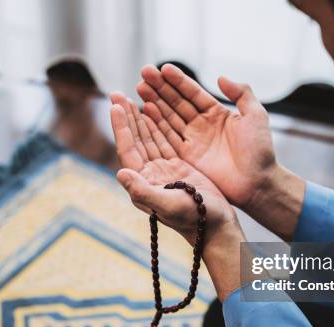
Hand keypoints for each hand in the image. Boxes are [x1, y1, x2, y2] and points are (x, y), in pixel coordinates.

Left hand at [109, 93, 238, 244]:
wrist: (217, 227)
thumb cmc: (195, 219)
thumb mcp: (169, 205)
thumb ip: (143, 191)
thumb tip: (120, 173)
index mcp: (144, 182)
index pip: (128, 150)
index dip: (121, 127)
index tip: (116, 104)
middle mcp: (150, 176)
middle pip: (135, 140)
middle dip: (126, 117)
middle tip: (117, 92)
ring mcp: (164, 171)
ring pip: (149, 139)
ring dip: (139, 118)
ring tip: (131, 96)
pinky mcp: (179, 169)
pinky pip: (165, 141)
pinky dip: (158, 125)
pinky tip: (153, 111)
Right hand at [135, 64, 278, 209]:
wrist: (258, 182)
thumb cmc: (260, 150)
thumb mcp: (255, 115)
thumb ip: (241, 94)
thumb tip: (221, 77)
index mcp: (217, 113)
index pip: (193, 93)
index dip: (179, 80)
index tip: (164, 68)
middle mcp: (202, 125)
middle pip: (177, 102)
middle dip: (160, 88)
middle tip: (144, 73)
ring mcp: (193, 141)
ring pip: (169, 117)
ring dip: (154, 102)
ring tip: (140, 88)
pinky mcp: (187, 157)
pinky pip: (168, 137)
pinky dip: (156, 125)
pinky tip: (145, 110)